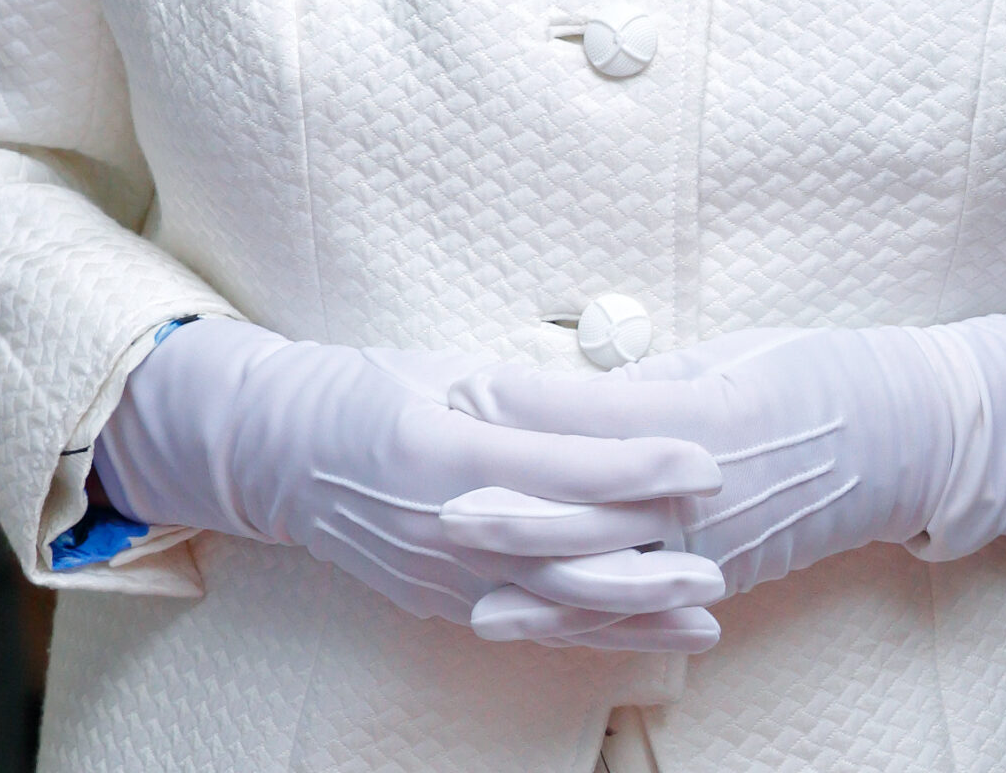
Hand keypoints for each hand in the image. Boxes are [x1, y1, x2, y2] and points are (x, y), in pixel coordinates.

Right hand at [93, 318, 724, 648]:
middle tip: (723, 545)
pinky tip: (639, 636)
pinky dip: (587, 630)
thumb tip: (608, 399)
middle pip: (565, 549)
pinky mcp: (441, 601)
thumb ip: (521, 394)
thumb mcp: (444, 369)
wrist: (282, 451)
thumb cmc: (370, 387)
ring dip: (634, 613)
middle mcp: (442, 522)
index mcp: (445, 447)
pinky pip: (525, 622)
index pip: (562, 465)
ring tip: (706, 613)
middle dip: (650, 552)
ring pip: (552, 602)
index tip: (702, 457)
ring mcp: (440, 573)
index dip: (638, 464)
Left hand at [447, 308, 1005, 639]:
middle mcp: (707, 493)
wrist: (904, 437)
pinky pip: (641, 603)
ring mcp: (716, 546)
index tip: (467, 385)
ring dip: (530, 573)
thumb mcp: (735, 354)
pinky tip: (528, 618)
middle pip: (590, 504)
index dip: (527, 403)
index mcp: (708, 418)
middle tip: (432, 490)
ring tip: (459, 567)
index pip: (597, 415)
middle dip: (508, 499)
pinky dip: (581, 615)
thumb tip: (581, 390)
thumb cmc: (820, 373)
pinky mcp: (722, 577)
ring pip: (609, 571)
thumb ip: (657, 380)